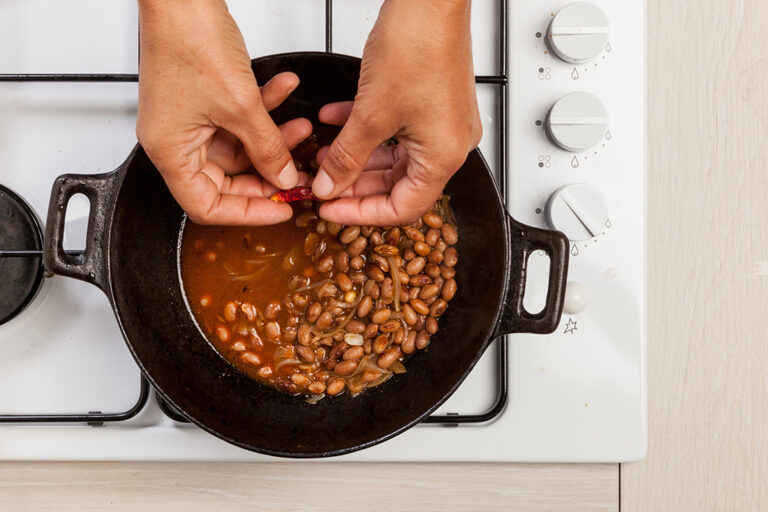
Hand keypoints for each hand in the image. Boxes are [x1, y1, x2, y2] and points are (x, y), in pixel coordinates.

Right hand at [136, 0, 310, 224]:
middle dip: (268, 175)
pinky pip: (238, 119)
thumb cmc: (189, 38)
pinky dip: (264, 110)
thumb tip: (284, 178)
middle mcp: (175, 140)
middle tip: (299, 175)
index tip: (281, 209)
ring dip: (273, 138)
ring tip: (303, 130)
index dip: (248, 213)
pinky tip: (287, 94)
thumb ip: (268, 148)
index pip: (208, 206)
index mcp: (170, 152)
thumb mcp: (241, 105)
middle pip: (227, 179)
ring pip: (240, 147)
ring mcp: (189, 120)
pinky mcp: (203, 100)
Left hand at [311, 0, 480, 224]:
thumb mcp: (371, 113)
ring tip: (322, 155)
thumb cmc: (419, 45)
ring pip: (390, 156)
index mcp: (444, 156)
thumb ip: (346, 157)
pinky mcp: (429, 102)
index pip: (402, 208)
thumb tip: (329, 186)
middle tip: (322, 184)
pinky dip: (364, 129)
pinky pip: (393, 129)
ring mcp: (440, 123)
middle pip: (396, 183)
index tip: (330, 211)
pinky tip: (335, 121)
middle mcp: (449, 144)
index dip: (361, 214)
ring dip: (355, 155)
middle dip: (354, 184)